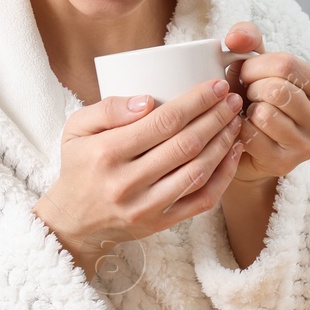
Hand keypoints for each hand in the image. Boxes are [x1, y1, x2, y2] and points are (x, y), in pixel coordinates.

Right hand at [34, 78, 245, 267]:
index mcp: (107, 153)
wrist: (73, 221)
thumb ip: (108, 108)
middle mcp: (127, 183)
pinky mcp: (160, 223)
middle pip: (186, 144)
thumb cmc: (79, 166)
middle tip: (233, 99)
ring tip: (235, 121)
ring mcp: (145, 207)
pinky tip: (233, 153)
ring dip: (223, 143)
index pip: (163, 122)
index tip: (216, 86)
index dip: (196, 101)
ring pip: (198, 172)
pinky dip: (224, 176)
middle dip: (216, 117)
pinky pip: (201, 200)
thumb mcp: (76, 128)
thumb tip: (148, 101)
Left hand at [222, 22, 309, 185]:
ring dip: (245, 110)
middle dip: (250, 88)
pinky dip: (239, 129)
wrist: (247, 147)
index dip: (255, 65)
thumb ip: (248, 40)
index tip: (245, 73)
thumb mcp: (257, 65)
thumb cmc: (255, 99)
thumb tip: (235, 38)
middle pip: (278, 90)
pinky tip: (241, 128)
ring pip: (266, 114)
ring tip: (246, 111)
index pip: (287, 64)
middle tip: (245, 94)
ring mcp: (308, 145)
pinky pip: (252, 137)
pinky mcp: (286, 164)